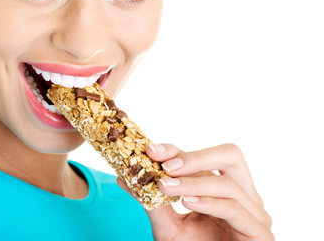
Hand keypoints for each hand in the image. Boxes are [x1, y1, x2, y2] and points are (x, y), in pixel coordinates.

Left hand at [117, 143, 273, 240]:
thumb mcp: (167, 226)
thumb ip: (150, 201)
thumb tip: (123, 177)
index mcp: (223, 190)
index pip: (203, 158)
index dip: (176, 151)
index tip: (150, 151)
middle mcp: (244, 197)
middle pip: (231, 155)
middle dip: (195, 156)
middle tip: (166, 166)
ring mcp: (255, 214)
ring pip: (227, 183)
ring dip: (192, 183)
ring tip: (166, 187)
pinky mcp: (261, 235)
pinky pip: (234, 209)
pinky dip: (208, 202)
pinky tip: (187, 202)